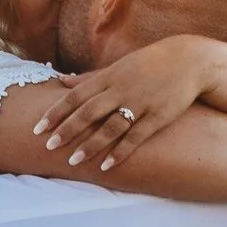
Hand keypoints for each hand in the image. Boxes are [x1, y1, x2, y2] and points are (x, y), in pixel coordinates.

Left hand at [31, 36, 215, 170]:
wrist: (189, 61)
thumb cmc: (149, 64)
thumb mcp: (117, 67)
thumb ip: (88, 78)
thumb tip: (61, 83)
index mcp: (108, 77)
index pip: (76, 96)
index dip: (56, 112)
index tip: (37, 128)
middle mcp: (120, 90)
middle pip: (88, 112)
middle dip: (67, 129)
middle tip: (48, 146)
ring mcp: (139, 104)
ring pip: (110, 127)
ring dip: (90, 144)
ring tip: (73, 161)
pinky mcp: (157, 117)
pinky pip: (135, 137)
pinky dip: (120, 151)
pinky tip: (106, 165)